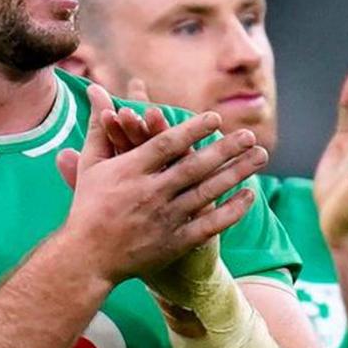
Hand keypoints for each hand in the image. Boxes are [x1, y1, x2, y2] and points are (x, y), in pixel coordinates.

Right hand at [56, 106, 265, 291]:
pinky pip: (208, 225)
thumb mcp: (91, 164)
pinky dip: (231, 210)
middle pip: (194, 166)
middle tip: (249, 134)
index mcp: (130, 171)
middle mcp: (150, 193)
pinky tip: (249, 194)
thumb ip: (100, 126)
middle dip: (225, 149)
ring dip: (236, 173)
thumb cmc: (88, 206)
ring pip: (207, 192)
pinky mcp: (174, 242)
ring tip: (260, 156)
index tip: (215, 118)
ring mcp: (164, 219)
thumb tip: (97, 89)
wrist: (87, 257)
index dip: (192, 130)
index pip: (166, 145)